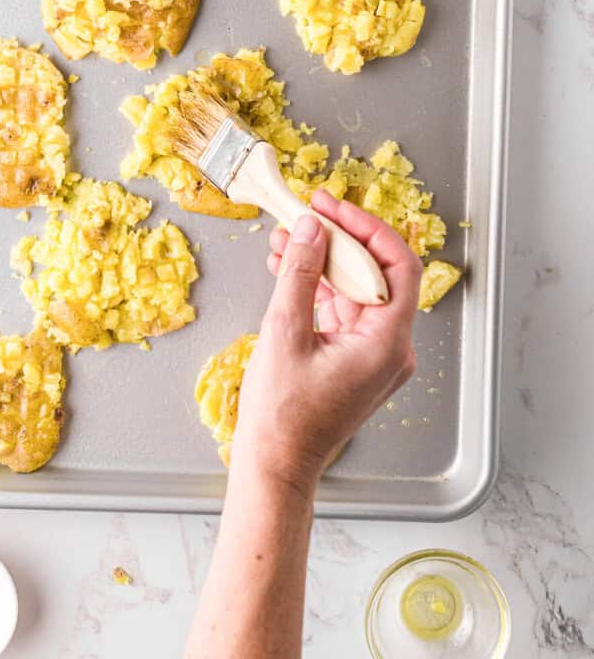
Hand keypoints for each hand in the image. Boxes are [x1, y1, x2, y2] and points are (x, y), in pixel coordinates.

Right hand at [230, 188, 421, 497]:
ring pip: (356, 289)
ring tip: (286, 238)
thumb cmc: (282, 416)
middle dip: (339, 239)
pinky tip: (288, 267)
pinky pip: (343, 310)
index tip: (335, 208)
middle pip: (377, 274)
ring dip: (323, 261)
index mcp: (387, 343)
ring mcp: (373, 355)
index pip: (399, 266)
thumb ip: (301, 274)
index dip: (369, 229)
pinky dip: (318, 286)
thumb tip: (311, 228)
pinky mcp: (354, 359)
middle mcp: (390, 348)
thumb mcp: (285, 332)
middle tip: (309, 213)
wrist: (275, 465)